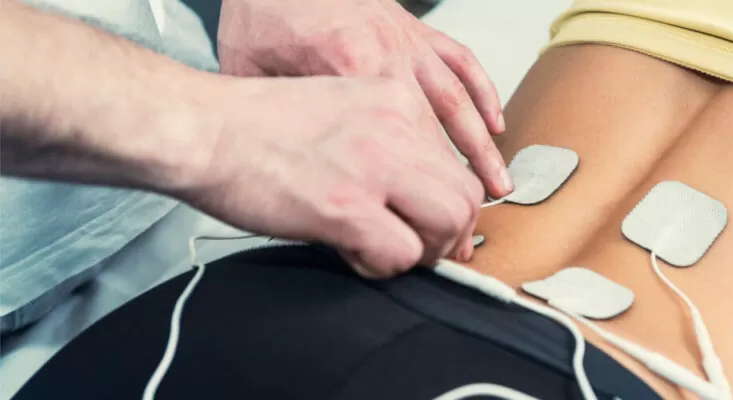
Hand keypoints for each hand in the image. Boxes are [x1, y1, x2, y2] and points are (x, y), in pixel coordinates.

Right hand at [181, 76, 485, 276]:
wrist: (202, 128)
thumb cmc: (255, 126)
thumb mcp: (340, 110)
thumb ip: (384, 142)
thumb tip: (411, 191)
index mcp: (394, 101)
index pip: (454, 163)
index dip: (448, 205)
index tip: (431, 225)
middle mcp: (394, 129)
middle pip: (466, 196)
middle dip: (451, 234)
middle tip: (420, 248)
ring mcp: (373, 167)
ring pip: (449, 223)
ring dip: (427, 252)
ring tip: (390, 252)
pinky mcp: (346, 207)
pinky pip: (401, 254)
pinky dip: (384, 267)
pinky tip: (354, 255)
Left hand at [217, 0, 510, 195]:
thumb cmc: (264, 11)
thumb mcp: (249, 70)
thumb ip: (278, 126)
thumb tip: (286, 174)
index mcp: (351, 64)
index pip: (395, 142)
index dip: (413, 192)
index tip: (421, 229)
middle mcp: (389, 54)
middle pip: (433, 130)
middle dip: (455, 184)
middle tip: (467, 224)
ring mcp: (408, 42)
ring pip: (458, 101)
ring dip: (480, 148)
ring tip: (497, 187)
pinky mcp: (417, 30)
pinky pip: (462, 61)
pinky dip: (484, 94)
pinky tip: (495, 125)